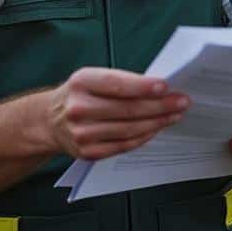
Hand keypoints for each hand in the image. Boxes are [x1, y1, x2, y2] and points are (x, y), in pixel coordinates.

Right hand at [46, 67, 188, 159]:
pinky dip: (144, 136)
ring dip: (157, 122)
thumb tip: (160, 89)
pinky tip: (156, 128)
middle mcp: (78, 108)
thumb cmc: (80, 94)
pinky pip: (124, 145)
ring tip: (175, 115)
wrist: (49, 121)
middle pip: (128, 109)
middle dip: (160, 106)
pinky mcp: (88, 152)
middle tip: (182, 102)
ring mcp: (82, 133)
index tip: (166, 86)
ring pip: (129, 129)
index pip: (117, 85)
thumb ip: (121, 82)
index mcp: (81, 82)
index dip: (142, 87)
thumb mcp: (92, 78)